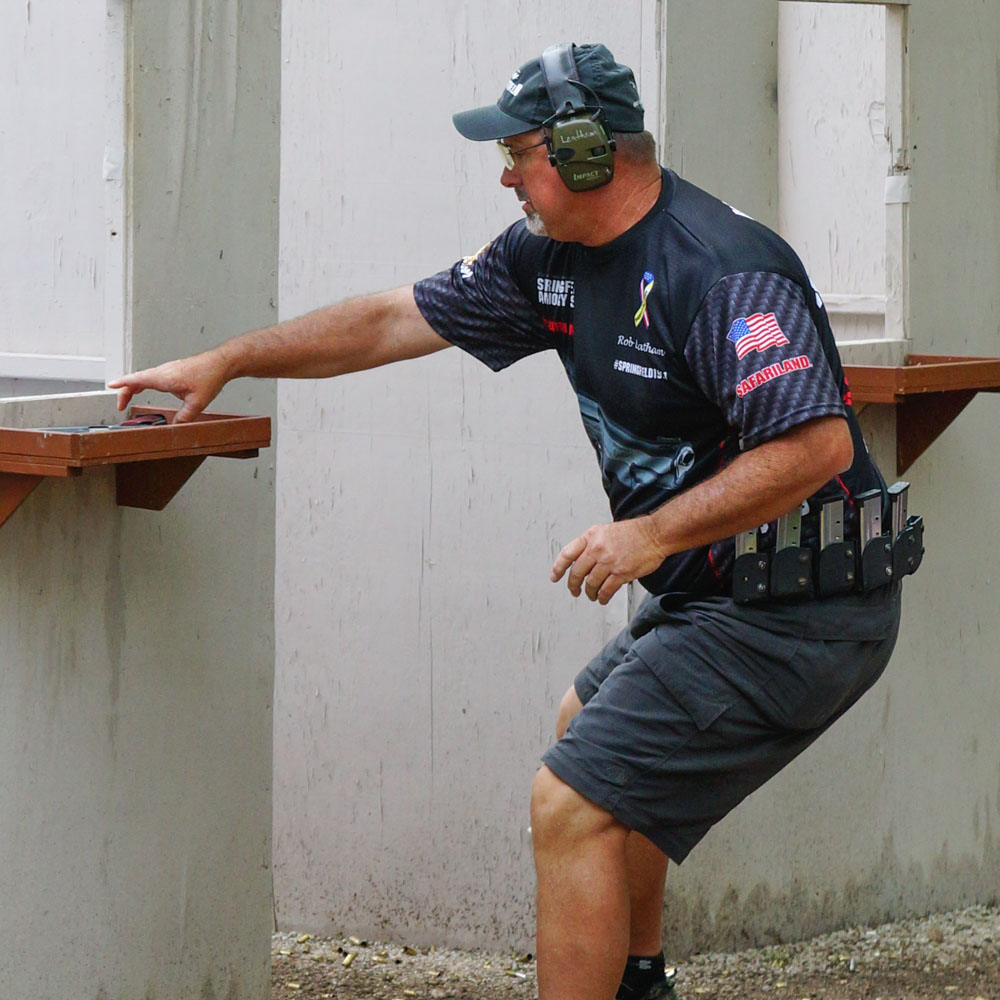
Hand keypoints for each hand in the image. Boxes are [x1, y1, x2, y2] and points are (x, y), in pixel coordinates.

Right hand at [107, 351, 227, 423]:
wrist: (221, 363)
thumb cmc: (210, 376)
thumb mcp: (197, 402)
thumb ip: (185, 417)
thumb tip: (175, 428)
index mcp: (164, 377)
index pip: (137, 379)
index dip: (122, 384)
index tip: (110, 386)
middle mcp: (163, 371)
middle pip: (137, 379)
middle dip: (125, 391)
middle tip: (119, 405)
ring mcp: (168, 369)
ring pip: (144, 377)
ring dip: (133, 386)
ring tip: (127, 399)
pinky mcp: (173, 370)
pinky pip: (152, 376)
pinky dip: (143, 382)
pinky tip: (145, 388)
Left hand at [550, 517, 666, 604]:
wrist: (655, 534)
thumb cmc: (633, 533)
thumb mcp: (605, 531)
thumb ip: (591, 544)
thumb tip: (580, 561)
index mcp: (591, 536)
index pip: (567, 554)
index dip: (558, 568)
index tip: (554, 577)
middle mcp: (597, 548)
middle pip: (577, 572)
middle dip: (573, 585)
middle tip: (574, 591)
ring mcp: (609, 561)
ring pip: (590, 583)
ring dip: (589, 593)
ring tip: (591, 595)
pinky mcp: (621, 573)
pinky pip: (606, 590)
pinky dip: (602, 597)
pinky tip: (602, 598)